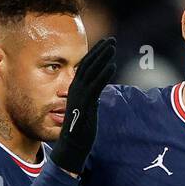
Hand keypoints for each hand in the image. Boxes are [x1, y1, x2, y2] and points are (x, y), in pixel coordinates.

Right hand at [49, 36, 116, 175]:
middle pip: (88, 64)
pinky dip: (104, 74)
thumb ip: (91, 99)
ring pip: (92, 71)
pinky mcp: (86, 104)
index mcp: (75, 88)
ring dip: (103, 58)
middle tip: (112, 40)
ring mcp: (80, 95)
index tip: (105, 44)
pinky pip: (96, 85)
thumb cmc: (80, 129)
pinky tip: (112, 66)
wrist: (71, 145)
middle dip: (100, 51)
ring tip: (113, 47)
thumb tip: (97, 94)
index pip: (85, 66)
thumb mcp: (87, 109)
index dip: (95, 54)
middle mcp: (75, 89)